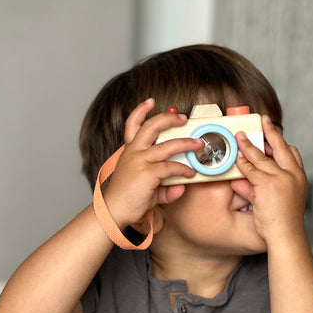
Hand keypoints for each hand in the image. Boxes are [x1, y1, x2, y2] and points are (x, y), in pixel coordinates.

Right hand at [102, 99, 203, 228]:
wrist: (114, 210)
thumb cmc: (128, 197)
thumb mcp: (147, 186)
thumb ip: (165, 184)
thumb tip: (181, 186)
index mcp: (130, 151)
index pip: (132, 124)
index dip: (141, 110)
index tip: (150, 101)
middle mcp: (134, 152)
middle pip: (151, 126)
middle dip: (168, 118)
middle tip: (183, 117)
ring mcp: (140, 161)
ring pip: (167, 145)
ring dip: (186, 142)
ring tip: (198, 143)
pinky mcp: (147, 173)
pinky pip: (171, 167)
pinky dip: (183, 169)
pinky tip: (190, 173)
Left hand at [233, 115, 307, 242]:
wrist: (286, 236)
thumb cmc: (282, 221)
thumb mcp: (273, 199)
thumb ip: (257, 186)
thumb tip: (240, 177)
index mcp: (299, 177)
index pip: (292, 153)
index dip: (281, 142)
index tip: (273, 133)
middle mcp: (293, 175)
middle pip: (281, 147)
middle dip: (271, 131)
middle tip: (263, 120)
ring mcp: (282, 179)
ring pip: (262, 157)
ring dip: (249, 145)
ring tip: (240, 135)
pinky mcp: (268, 185)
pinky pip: (251, 169)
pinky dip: (242, 162)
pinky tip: (236, 156)